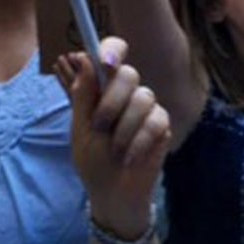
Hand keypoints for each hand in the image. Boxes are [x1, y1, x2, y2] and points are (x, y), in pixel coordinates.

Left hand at [57, 38, 170, 238]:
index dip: (112, 50)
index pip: (114, 53)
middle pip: (129, 74)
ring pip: (143, 98)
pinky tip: (129, 157)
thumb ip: (82, 94)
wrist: (112, 193)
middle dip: (112, 100)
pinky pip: (155, 121)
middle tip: (100, 125)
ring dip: (124, 128)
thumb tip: (82, 57)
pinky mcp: (162, 126)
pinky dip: (138, 141)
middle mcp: (128, 93)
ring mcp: (147, 108)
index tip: (105, 62)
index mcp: (105, 87)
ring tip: (115, 150)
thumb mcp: (81, 128)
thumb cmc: (93, 159)